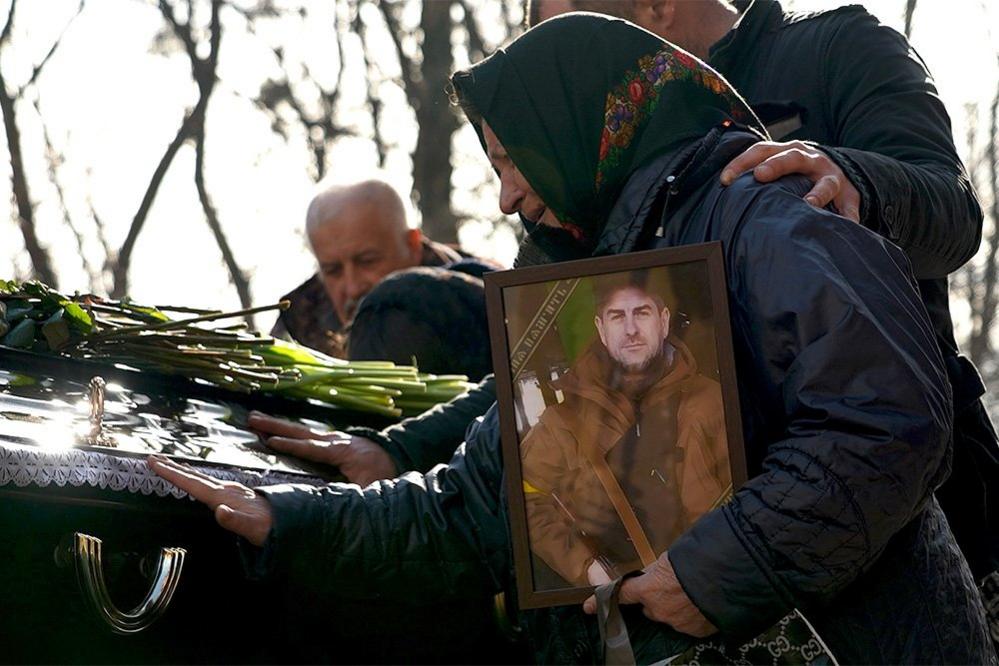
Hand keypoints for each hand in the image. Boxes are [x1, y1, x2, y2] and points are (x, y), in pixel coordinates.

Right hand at [147, 455, 272, 545]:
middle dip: (174, 467)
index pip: (192, 483)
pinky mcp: (237, 496)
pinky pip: (211, 484)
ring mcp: (233, 492)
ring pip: (203, 479)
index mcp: (224, 497)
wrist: (290, 524)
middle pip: (195, 477)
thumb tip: (219, 512)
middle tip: (154, 457)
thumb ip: (236, 521)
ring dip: (185, 471)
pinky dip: (199, 480)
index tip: (154, 462)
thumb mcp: (254, 529)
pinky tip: (200, 481)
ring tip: (171, 465)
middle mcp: (227, 491)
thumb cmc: (271, 529)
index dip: (172, 473)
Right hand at [247, 411, 397, 486]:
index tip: (270, 441)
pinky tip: (275, 430)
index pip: (312, 448)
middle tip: (251, 419)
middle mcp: (336, 440)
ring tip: (255, 419)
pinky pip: (307, 435)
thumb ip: (351, 494)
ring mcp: (334, 438)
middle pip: (301, 432)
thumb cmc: (385, 473)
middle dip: (275, 425)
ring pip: (301, 430)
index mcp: (343, 451)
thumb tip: (330, 502)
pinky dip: (289, 431)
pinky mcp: (333, 440)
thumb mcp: (370, 488)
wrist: (400, 454)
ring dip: (278, 424)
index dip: (291, 445)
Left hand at [582, 553, 716, 637]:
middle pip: (650, 606)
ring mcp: (678, 623)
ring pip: (669, 615)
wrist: (729, 575)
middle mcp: (659, 610)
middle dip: (657, 597)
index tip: (587, 607)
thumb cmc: (697, 559)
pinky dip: (692, 614)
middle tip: (673, 584)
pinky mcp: (696, 631)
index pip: (620, 594)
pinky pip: (687, 623)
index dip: (601, 599)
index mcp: (649, 589)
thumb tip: (651, 574)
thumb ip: (656, 570)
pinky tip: (702, 601)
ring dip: (676, 606)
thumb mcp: (670, 558)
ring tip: (693, 591)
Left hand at [720, 140, 860, 222]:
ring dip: (818, 192)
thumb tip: (721, 192)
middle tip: (760, 175)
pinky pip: (850, 204)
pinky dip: (848, 214)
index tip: (724, 179)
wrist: (838, 171)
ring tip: (810, 203)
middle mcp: (809, 159)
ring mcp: (830, 175)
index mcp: (787, 151)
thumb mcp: (778, 168)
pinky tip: (846, 224)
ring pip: (826, 182)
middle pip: (792, 157)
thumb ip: (755, 176)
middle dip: (776, 165)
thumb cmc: (797, 174)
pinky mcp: (850, 192)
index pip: (761, 150)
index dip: (742, 162)